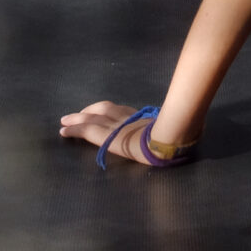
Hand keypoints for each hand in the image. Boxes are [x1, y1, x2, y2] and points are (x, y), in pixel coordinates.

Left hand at [58, 100, 193, 165]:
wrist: (166, 140)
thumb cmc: (174, 135)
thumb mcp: (173, 129)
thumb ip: (172, 127)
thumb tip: (188, 128)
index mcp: (140, 118)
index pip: (119, 111)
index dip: (106, 111)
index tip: (98, 113)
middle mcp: (125, 117)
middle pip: (103, 110)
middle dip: (88, 112)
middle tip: (75, 114)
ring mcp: (114, 125)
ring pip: (91, 118)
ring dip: (77, 118)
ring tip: (64, 121)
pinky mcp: (105, 134)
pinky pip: (85, 130)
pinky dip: (73, 129)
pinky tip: (63, 131)